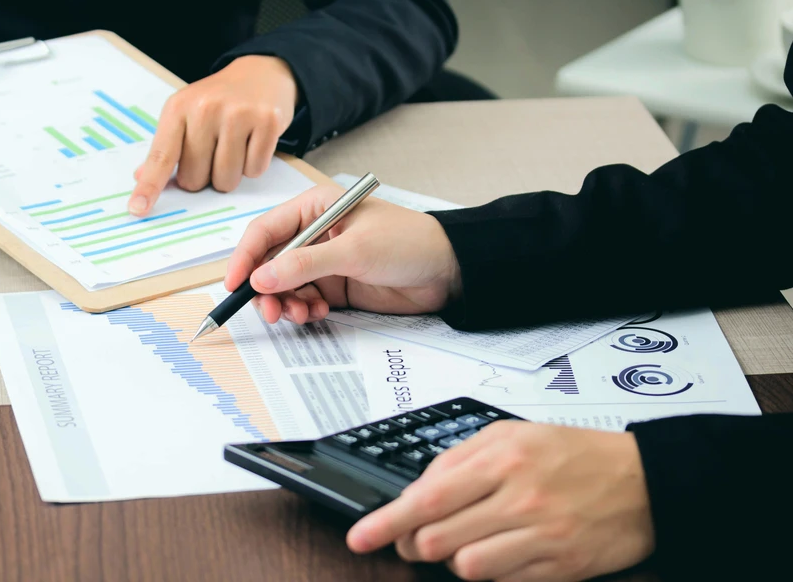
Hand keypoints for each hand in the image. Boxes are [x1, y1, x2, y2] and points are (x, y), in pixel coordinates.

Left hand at [128, 55, 296, 214]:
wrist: (260, 73)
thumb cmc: (218, 101)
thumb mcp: (185, 113)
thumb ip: (166, 147)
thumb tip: (141, 177)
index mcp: (178, 108)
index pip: (161, 156)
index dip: (149, 186)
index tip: (138, 209)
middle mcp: (206, 108)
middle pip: (195, 179)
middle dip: (204, 177)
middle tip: (213, 152)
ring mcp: (238, 114)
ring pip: (226, 180)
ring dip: (230, 174)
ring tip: (234, 147)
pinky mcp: (267, 121)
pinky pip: (255, 170)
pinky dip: (254, 165)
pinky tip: (253, 142)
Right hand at [223, 185, 461, 323]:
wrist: (448, 271)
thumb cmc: (408, 242)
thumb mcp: (354, 250)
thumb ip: (305, 265)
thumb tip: (261, 278)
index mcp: (315, 207)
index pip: (266, 230)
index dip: (245, 257)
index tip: (235, 284)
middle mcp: (314, 233)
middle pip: (270, 262)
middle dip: (264, 288)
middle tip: (270, 312)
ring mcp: (324, 261)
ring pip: (284, 285)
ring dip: (285, 302)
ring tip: (300, 314)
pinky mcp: (335, 285)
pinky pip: (304, 299)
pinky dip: (303, 309)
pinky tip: (316, 313)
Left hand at [347, 422, 654, 581]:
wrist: (643, 482)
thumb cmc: (573, 454)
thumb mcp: (511, 435)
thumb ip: (458, 460)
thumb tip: (416, 491)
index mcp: (501, 459)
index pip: (426, 498)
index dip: (385, 522)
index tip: (360, 536)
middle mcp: (519, 499)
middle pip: (436, 539)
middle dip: (416, 542)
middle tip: (420, 534)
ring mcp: (540, 538)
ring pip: (465, 567)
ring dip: (455, 557)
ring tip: (470, 538)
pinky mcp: (558, 569)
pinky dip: (490, 570)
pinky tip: (501, 549)